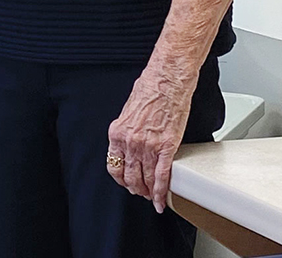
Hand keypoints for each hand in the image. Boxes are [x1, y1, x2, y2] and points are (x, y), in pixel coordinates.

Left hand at [106, 67, 194, 212]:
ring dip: (148, 193)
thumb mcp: (128, 110)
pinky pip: (161, 176)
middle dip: (135, 188)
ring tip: (152, 198)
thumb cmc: (151, 88)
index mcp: (118, 132)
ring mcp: (148, 146)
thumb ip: (127, 129)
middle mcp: (130, 141)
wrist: (167, 79)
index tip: (126, 183)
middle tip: (141, 192)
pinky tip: (160, 201)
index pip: (114, 165)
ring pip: (146, 180)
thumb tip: (129, 141)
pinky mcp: (167, 147)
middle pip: (130, 176)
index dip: (120, 179)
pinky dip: (160, 193)